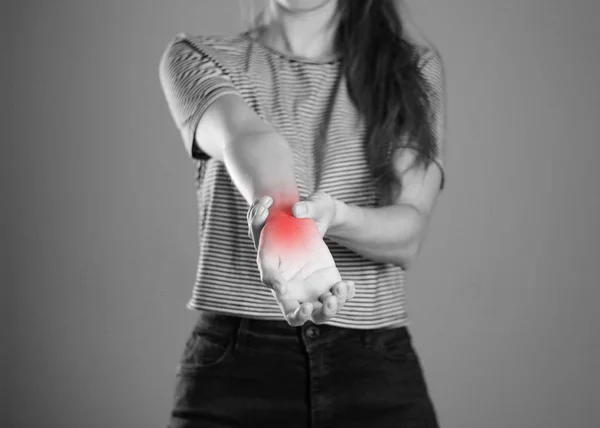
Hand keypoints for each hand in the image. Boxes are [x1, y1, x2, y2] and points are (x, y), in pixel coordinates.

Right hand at [247, 196, 354, 325]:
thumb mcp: (303, 205)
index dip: (273, 283)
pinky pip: (335, 299)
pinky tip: (348, 285)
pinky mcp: (327, 283)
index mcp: (275, 264)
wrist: (319, 216)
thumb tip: (292, 209)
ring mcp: (310, 286)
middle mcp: (290, 283)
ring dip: (328, 309)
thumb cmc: (303, 210)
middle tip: (309, 307)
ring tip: (339, 289)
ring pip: (316, 313)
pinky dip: (344, 297)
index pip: (269, 278)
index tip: (282, 285)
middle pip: (291, 313)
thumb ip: (298, 207)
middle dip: (299, 315)